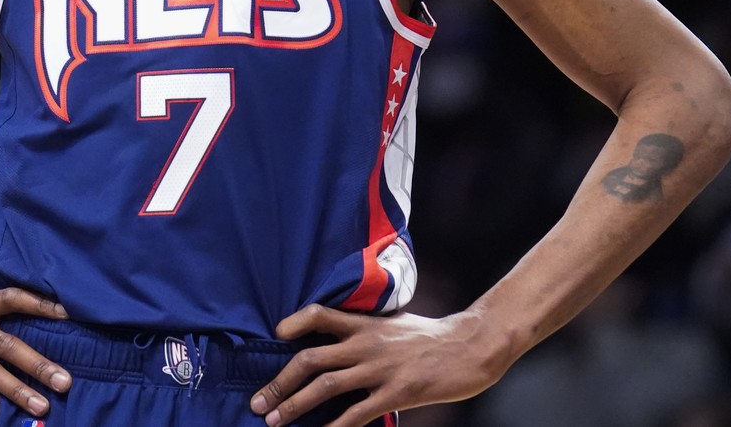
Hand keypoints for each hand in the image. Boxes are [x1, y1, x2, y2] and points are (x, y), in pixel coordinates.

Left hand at [250, 305, 501, 426]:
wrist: (472, 346)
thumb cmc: (433, 338)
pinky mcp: (397, 392)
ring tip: (274, 421)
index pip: (321, 314)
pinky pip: (357, 413)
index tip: (276, 336)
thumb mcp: (395, 325)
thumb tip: (342, 345)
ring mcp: (381, 369)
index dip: (294, 322)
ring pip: (326, 387)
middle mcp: (367, 344)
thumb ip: (367, 332)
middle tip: (258, 402)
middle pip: (311, 359)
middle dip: (280, 383)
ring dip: (295, 406)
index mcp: (366, 325)